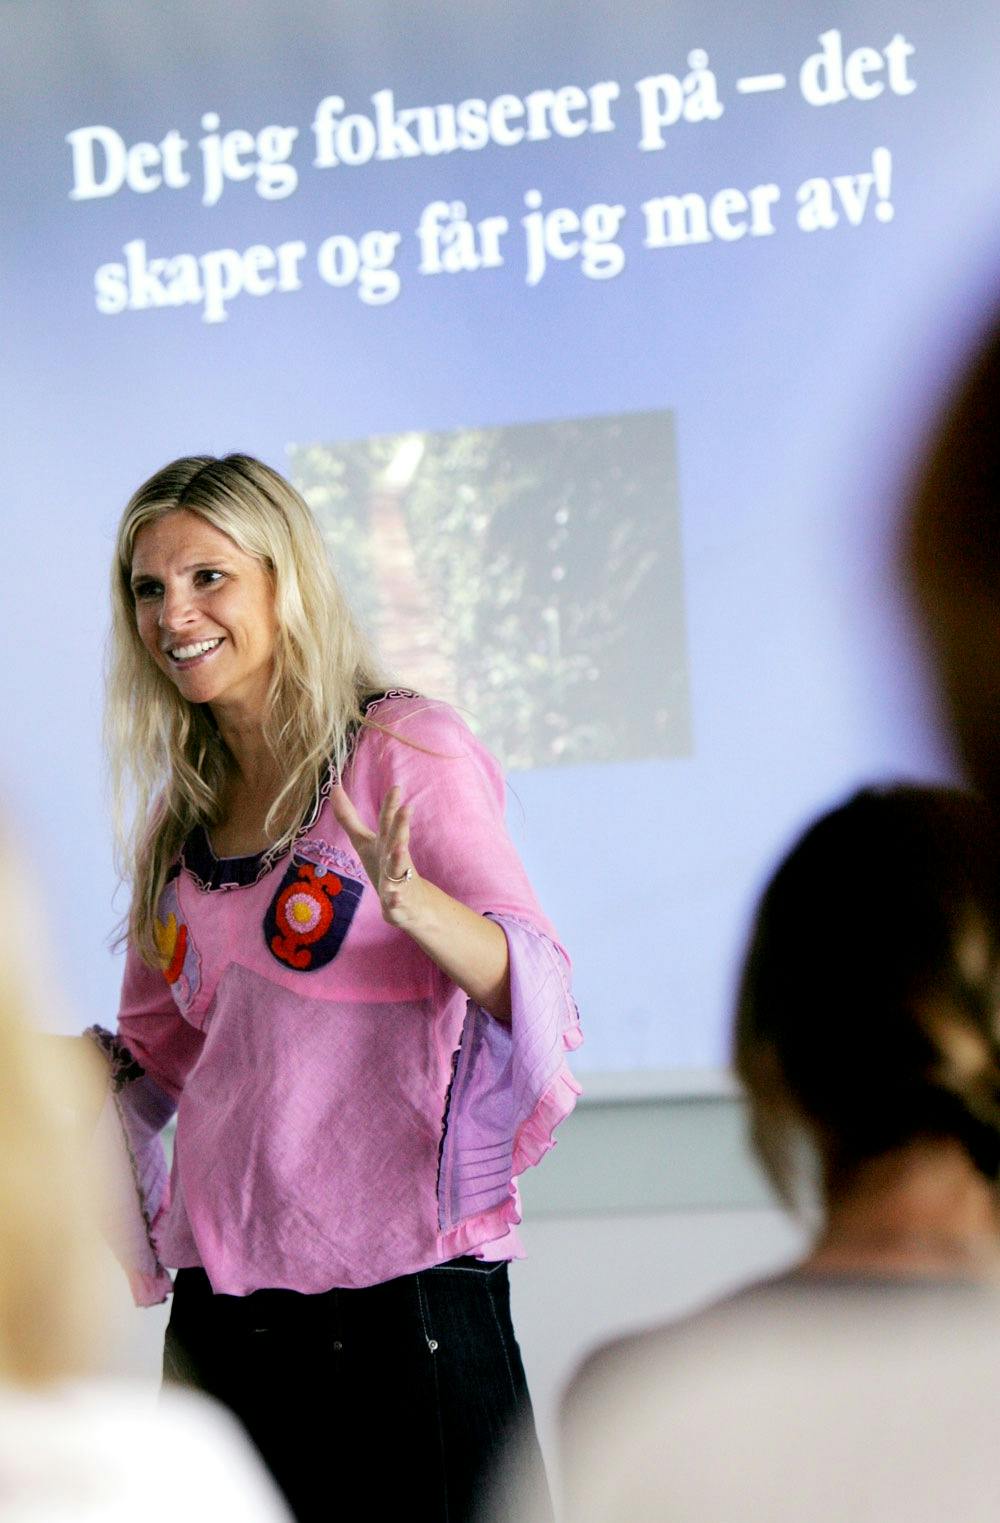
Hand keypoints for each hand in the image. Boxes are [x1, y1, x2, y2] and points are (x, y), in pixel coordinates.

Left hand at [331, 782, 420, 925]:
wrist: (409, 902)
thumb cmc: (384, 865)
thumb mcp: (364, 840)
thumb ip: (348, 817)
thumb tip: (334, 788)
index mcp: (387, 842)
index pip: (388, 821)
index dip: (390, 805)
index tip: (396, 787)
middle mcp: (394, 857)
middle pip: (397, 839)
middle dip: (401, 825)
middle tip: (407, 808)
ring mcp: (397, 879)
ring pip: (398, 868)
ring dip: (398, 858)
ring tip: (399, 847)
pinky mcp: (397, 900)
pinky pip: (396, 900)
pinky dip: (396, 898)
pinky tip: (394, 897)